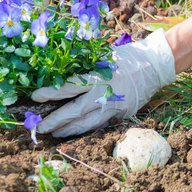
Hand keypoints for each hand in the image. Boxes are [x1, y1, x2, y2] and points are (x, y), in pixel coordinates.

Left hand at [32, 29, 175, 136]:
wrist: (155, 66)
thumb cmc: (126, 57)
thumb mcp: (103, 57)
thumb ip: (85, 68)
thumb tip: (60, 74)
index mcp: (97, 77)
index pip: (68, 87)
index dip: (50, 93)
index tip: (35, 97)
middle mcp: (104, 94)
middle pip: (74, 111)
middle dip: (56, 121)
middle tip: (40, 128)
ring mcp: (113, 107)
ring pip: (86, 124)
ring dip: (68, 130)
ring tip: (54, 133)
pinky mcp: (121, 115)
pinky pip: (99, 125)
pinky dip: (85, 129)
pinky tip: (74, 132)